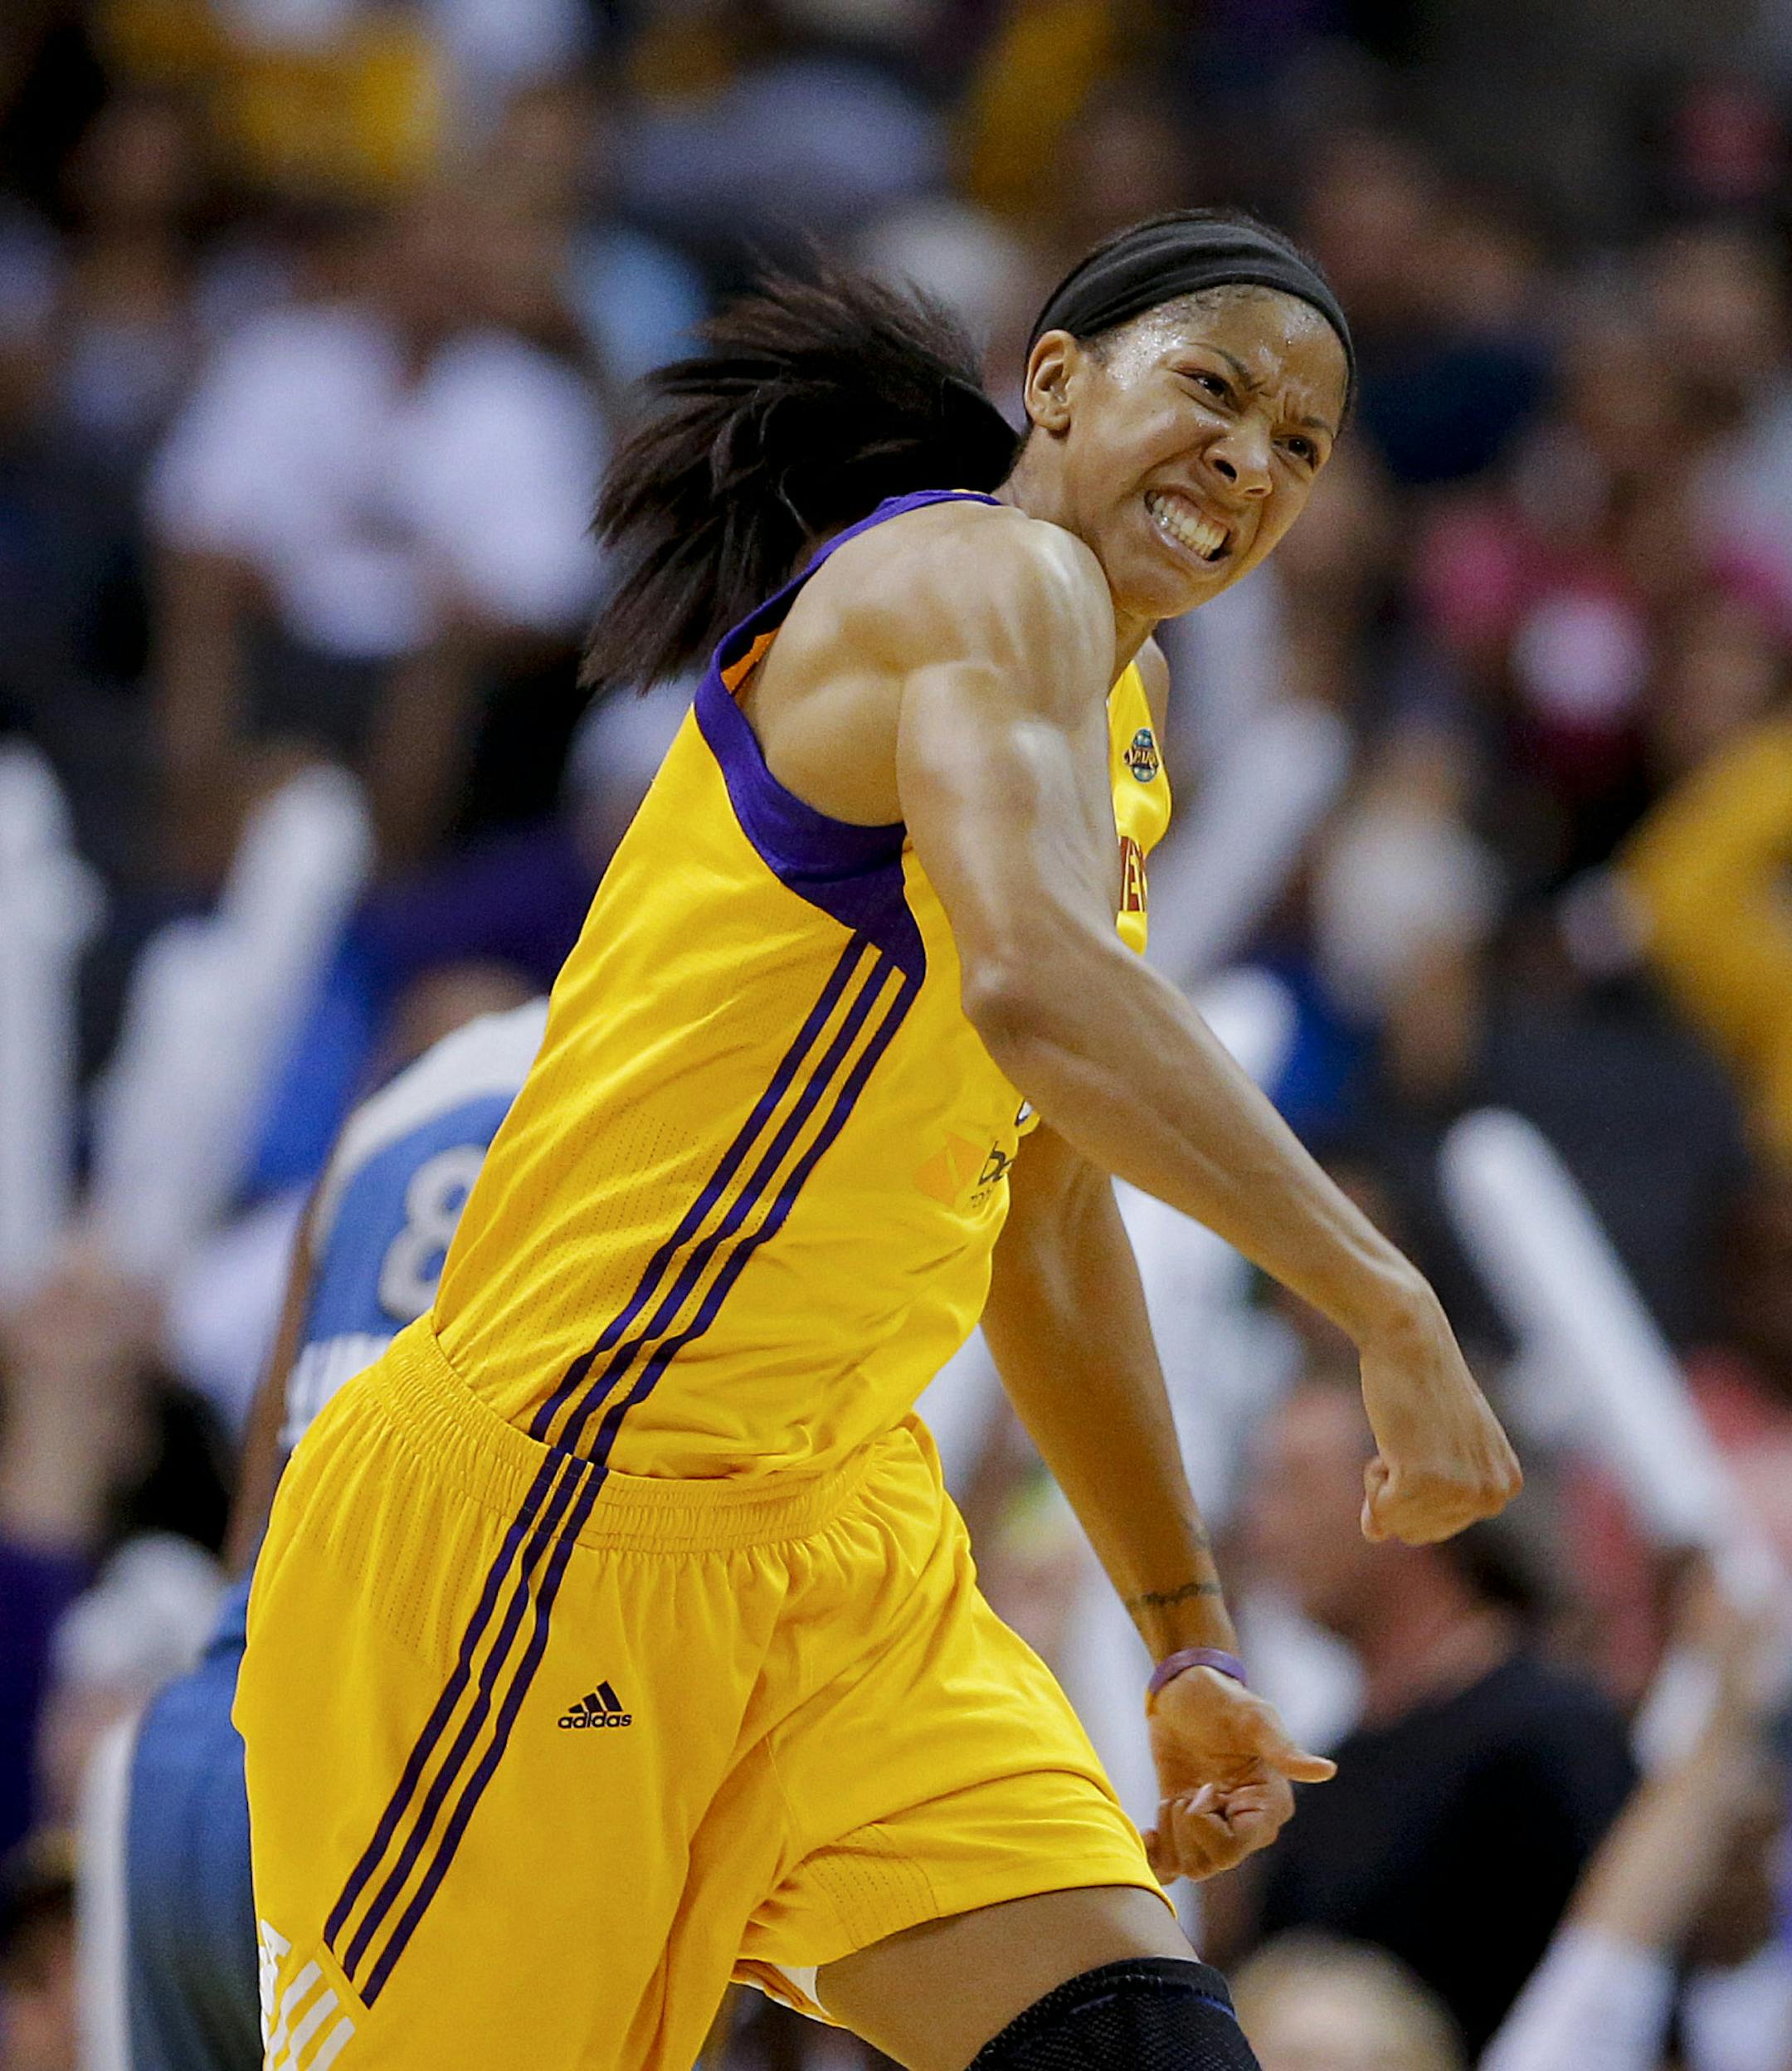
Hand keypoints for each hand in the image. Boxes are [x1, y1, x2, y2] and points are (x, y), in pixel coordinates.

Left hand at [1143, 1666, 1335, 1882]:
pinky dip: (1156, 1858)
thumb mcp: (1253, 1719)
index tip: (1206, 1786)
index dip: (1207, 1824)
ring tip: (1176, 1795)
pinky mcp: (1185, 1828)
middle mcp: (1246, 1827)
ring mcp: (1214, 1829)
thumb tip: (1327, 1771)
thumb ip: (1284, 1750)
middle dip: (1186, 1826)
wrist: (1184, 1691)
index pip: (1233, 1850)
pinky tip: (1147, 1834)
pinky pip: (1170, 1867)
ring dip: (1170, 1831)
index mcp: (1268, 1807)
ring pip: (1187, 1868)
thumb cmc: (1222, 1700)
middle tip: (1190, 1789)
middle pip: (1208, 1864)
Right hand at [1356, 1287, 1520, 1543]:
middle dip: (1398, 1490)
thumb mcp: (1434, 1449)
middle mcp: (1493, 1495)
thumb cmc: (1420, 1386)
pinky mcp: (1424, 1481)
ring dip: (1384, 1483)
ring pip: (1398, 1525)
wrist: (1410, 1340)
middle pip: (1420, 1533)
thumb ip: (1418, 1499)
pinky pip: (1381, 1512)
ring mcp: (1461, 1491)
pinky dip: (1372, 1481)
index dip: (1414, 1489)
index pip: (1441, 1526)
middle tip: (1409, 1439)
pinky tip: (1390, 1443)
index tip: (1423, 1442)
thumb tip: (1374, 1536)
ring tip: (1402, 1436)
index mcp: (1505, 1486)